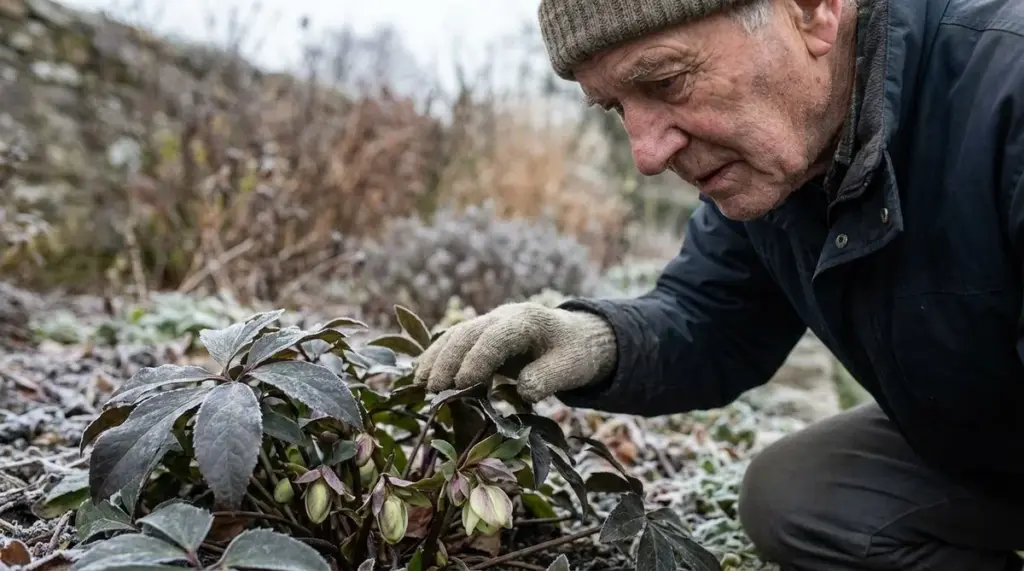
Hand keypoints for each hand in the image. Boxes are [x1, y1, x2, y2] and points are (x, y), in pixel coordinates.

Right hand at [414, 302, 616, 402]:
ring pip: (456, 335)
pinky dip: (438, 356)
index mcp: (528, 321)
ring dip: (436, 357)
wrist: (578, 337)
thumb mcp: (571, 368)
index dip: (478, 358)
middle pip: (469, 332)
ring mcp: (491, 324)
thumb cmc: (575, 354)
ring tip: (419, 383)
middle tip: (432, 388)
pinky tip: (423, 375)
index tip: (462, 383)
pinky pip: (456, 342)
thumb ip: (548, 378)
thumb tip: (523, 390)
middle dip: (448, 359)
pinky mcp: (483, 336)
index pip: (497, 336)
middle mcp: (504, 317)